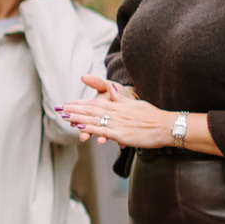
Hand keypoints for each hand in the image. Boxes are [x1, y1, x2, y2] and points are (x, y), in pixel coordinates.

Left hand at [56, 74, 181, 148]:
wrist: (165, 125)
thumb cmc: (152, 116)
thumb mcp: (135, 104)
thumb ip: (122, 99)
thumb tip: (113, 90)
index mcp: (118, 105)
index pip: (95, 103)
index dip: (80, 103)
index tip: (68, 103)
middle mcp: (116, 112)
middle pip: (91, 109)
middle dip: (74, 109)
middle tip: (59, 108)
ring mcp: (118, 123)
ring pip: (94, 119)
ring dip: (78, 117)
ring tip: (64, 116)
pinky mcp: (121, 134)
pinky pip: (103, 130)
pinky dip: (90, 128)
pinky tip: (80, 128)